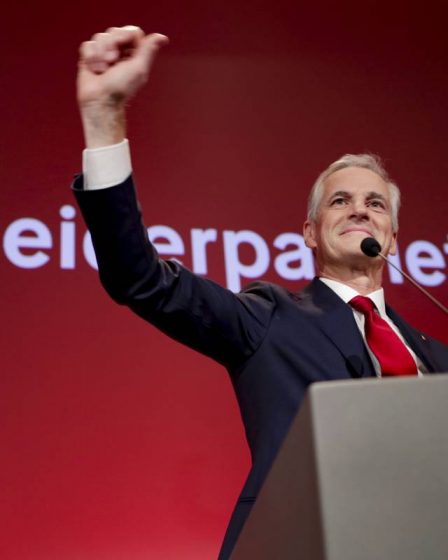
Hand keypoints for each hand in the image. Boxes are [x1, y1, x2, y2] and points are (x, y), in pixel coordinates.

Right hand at [77, 26, 167, 146]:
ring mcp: (103, 53)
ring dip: (100, 54)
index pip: (132, 32)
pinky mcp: (89, 57)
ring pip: (99, 37)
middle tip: (111, 62)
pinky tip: (93, 69)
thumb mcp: (138, 68)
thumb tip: (163, 38)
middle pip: (114, 31)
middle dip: (110, 46)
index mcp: (134, 55)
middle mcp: (120, 52)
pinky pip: (87, 45)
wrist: (99, 100)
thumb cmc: (121, 87)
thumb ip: (148, 50)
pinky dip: (90, 57)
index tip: (121, 49)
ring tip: (102, 70)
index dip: (124, 36)